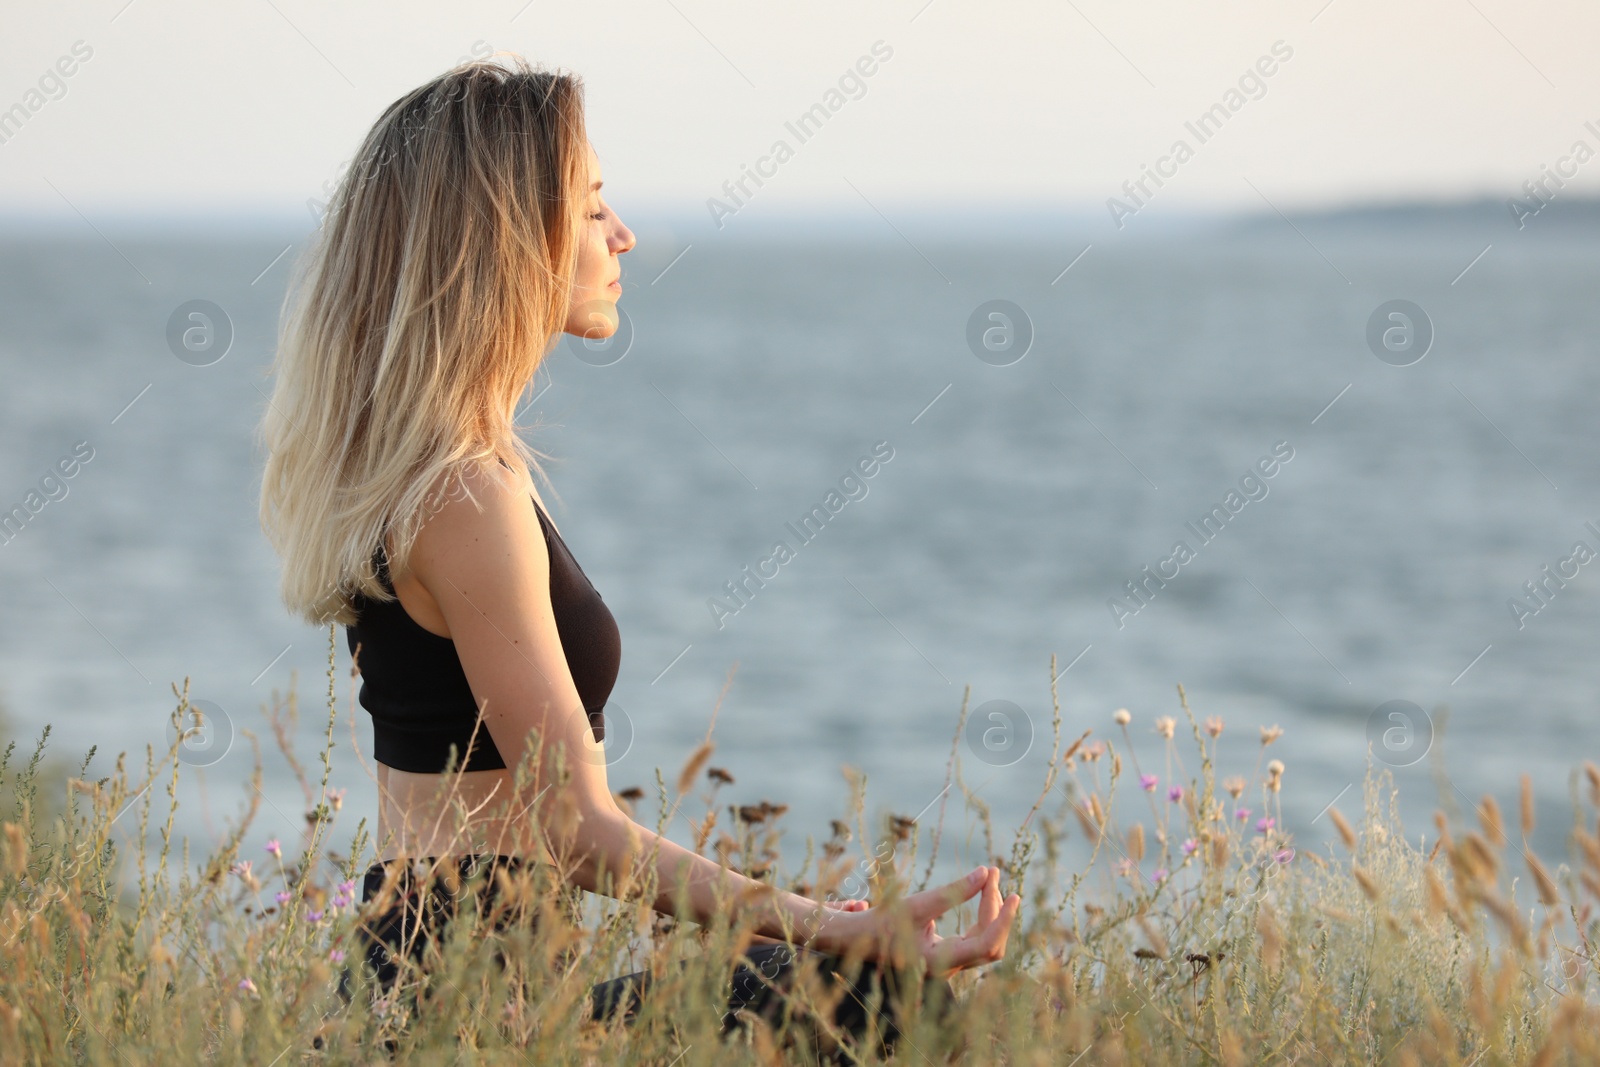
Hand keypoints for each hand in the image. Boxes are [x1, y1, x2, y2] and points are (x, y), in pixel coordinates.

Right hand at [826, 866, 1019, 978]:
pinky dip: (981, 914)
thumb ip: (953, 891)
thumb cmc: (883, 922)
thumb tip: (985, 873)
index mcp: (942, 961)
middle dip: (997, 910)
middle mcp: (950, 967)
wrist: (858, 937)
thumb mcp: (917, 904)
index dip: (1004, 921)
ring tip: (989, 878)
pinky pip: (975, 935)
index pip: (988, 945)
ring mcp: (949, 961)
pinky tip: (979, 892)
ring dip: (990, 909)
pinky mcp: (946, 951)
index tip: (1013, 894)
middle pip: (990, 942)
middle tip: (995, 874)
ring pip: (985, 939)